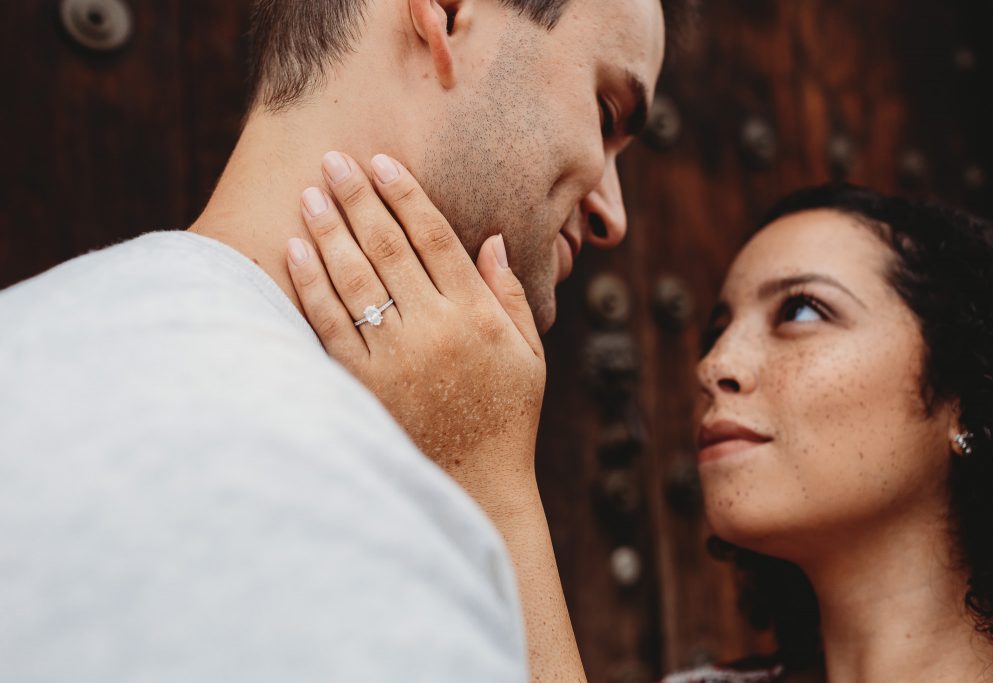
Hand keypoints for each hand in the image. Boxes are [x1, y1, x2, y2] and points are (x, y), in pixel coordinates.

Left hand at [284, 151, 545, 502]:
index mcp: (478, 316)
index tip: (381, 161)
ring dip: (330, 230)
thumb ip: (510, 296)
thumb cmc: (506, 419)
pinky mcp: (363, 386)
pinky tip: (296, 250)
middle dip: (358, 198)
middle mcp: (436, 330)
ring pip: (355, 278)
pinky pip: (330, 324)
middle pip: (389, 247)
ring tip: (309, 193)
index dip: (405, 195)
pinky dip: (311, 284)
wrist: (474, 487)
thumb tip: (491, 239)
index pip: (435, 238)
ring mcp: (396, 358)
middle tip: (332, 159)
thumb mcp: (529, 356)